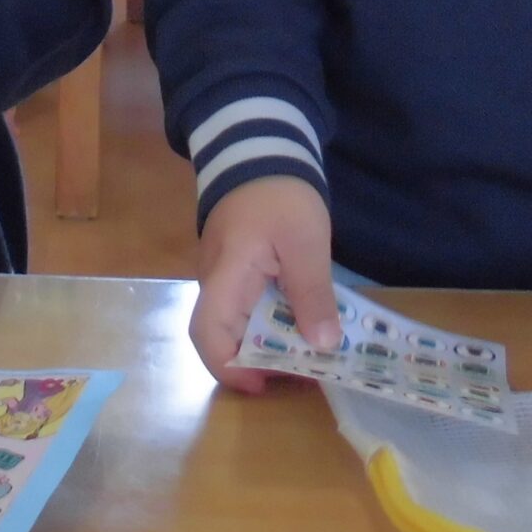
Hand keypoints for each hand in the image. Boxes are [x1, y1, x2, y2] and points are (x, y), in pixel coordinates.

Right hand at [190, 175, 339, 392]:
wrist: (263, 146)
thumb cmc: (280, 194)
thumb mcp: (305, 243)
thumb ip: (312, 293)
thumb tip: (322, 346)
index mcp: (225, 277)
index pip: (208, 336)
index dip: (233, 368)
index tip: (268, 384)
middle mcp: (216, 283)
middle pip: (226, 338)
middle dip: (263, 364)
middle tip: (308, 374)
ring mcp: (226, 276)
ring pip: (241, 325)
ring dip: (273, 344)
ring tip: (315, 354)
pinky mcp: (240, 269)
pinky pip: (251, 307)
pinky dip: (277, 322)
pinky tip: (307, 323)